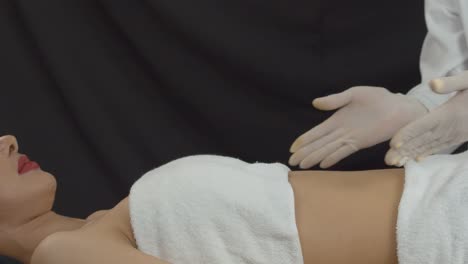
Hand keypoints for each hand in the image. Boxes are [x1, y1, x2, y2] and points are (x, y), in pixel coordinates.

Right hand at [289, 86, 426, 168]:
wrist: (400, 107)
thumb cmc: (378, 99)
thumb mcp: (354, 94)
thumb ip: (335, 100)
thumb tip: (315, 103)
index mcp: (336, 119)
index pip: (316, 132)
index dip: (304, 140)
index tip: (292, 148)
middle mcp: (340, 131)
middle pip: (319, 144)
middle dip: (305, 152)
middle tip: (292, 162)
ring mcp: (350, 138)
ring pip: (328, 149)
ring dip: (315, 157)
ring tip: (302, 165)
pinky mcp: (361, 142)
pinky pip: (343, 151)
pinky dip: (333, 157)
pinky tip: (323, 164)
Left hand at [385, 71, 467, 165]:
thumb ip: (452, 82)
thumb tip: (433, 84)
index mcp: (450, 113)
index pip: (424, 125)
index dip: (409, 134)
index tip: (394, 143)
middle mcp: (452, 127)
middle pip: (424, 140)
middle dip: (405, 150)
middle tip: (387, 160)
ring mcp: (457, 133)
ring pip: (431, 145)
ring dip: (413, 154)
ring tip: (396, 162)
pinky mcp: (461, 135)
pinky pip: (441, 145)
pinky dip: (429, 151)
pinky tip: (418, 158)